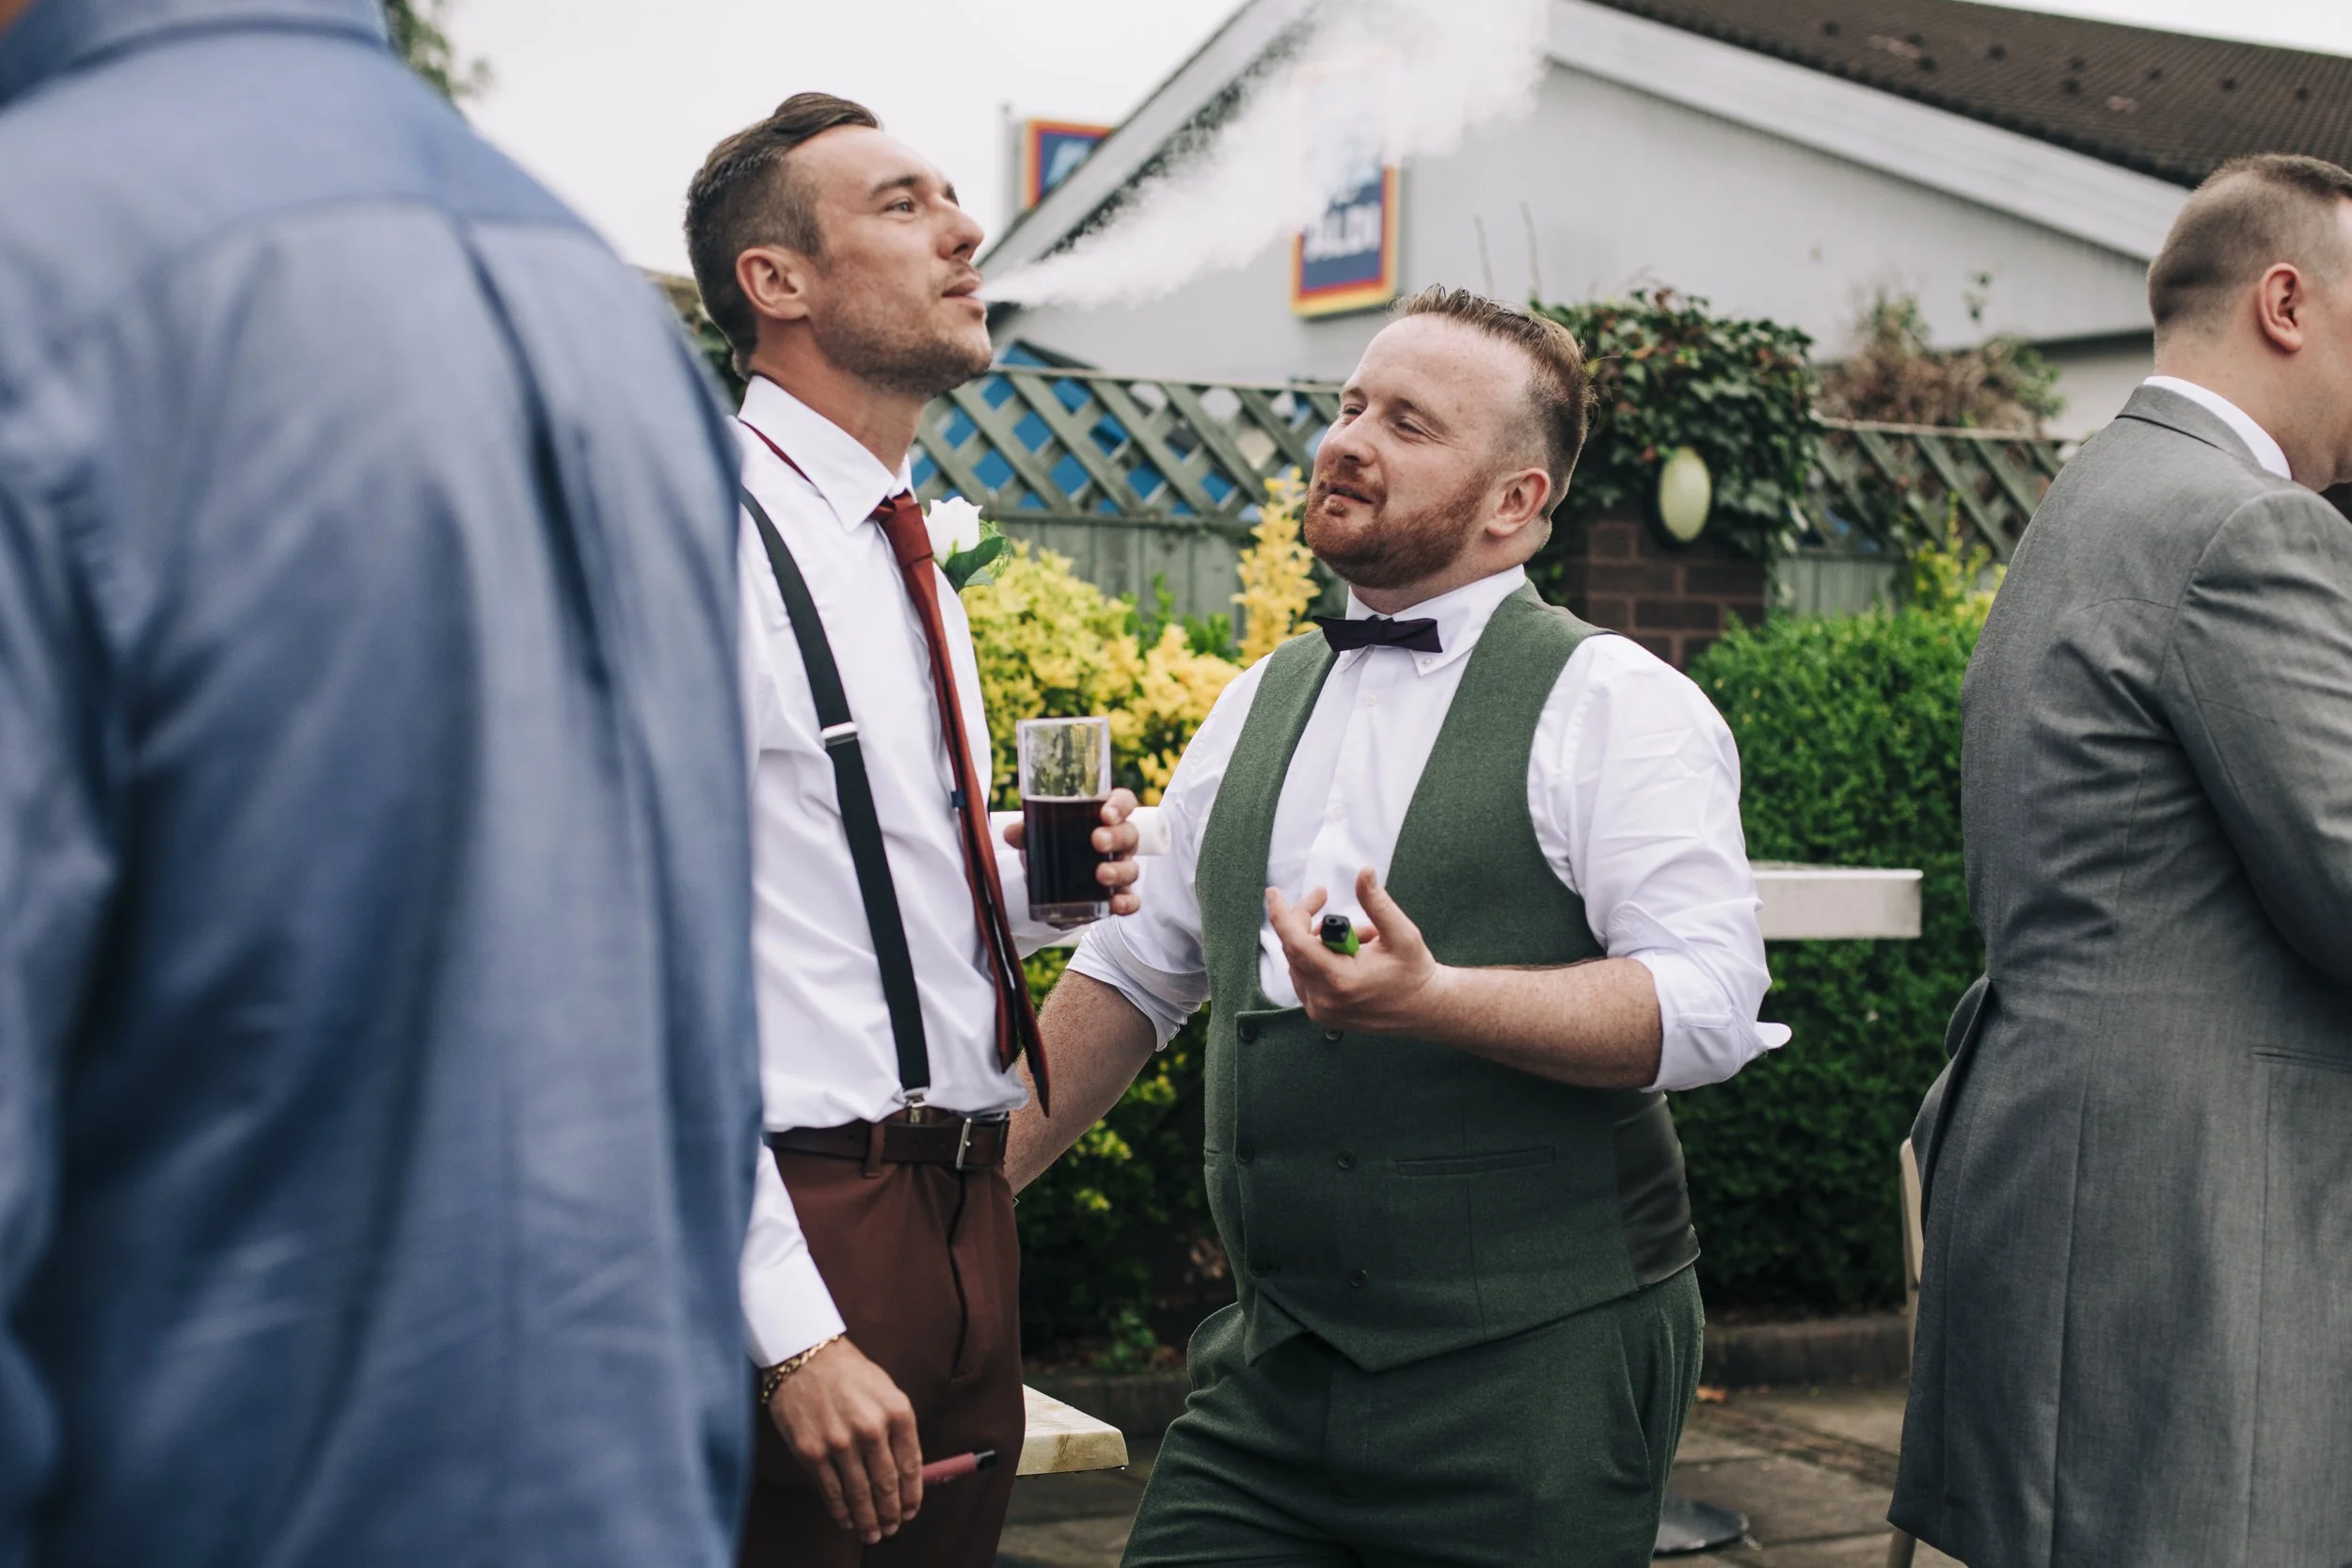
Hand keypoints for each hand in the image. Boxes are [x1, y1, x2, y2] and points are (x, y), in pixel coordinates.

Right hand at [769, 1339, 922, 1543]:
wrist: (805, 1356)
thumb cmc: (850, 1374)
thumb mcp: (886, 1392)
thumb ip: (898, 1431)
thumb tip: (906, 1474)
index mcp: (897, 1412)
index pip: (911, 1466)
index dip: (911, 1496)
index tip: (911, 1512)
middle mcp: (871, 1428)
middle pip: (886, 1485)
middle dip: (890, 1513)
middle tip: (891, 1528)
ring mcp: (839, 1442)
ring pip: (859, 1493)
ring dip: (867, 1519)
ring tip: (872, 1533)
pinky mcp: (811, 1451)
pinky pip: (830, 1491)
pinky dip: (841, 1510)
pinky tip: (847, 1519)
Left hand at [1001, 786, 1144, 915]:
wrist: (1048, 884)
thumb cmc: (1052, 847)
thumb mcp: (1037, 837)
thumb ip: (1025, 832)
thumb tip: (1011, 833)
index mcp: (1103, 817)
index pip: (1123, 802)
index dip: (1120, 805)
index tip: (1105, 813)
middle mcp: (1118, 842)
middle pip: (1130, 834)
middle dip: (1116, 837)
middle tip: (1097, 841)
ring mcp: (1120, 869)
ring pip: (1131, 868)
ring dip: (1119, 871)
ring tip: (1101, 876)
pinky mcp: (1116, 896)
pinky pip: (1131, 900)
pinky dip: (1127, 903)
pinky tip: (1115, 904)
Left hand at [1266, 867, 1447, 1033]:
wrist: (1425, 1010)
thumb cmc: (1415, 972)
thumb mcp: (1402, 933)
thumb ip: (1377, 903)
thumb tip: (1364, 873)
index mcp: (1341, 981)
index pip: (1296, 944)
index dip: (1281, 915)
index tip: (1274, 893)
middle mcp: (1324, 1000)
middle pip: (1294, 948)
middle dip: (1304, 918)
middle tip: (1321, 897)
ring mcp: (1321, 1011)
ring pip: (1298, 961)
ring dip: (1316, 940)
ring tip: (1355, 938)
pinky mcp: (1321, 1014)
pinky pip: (1304, 976)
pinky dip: (1317, 958)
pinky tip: (1346, 955)